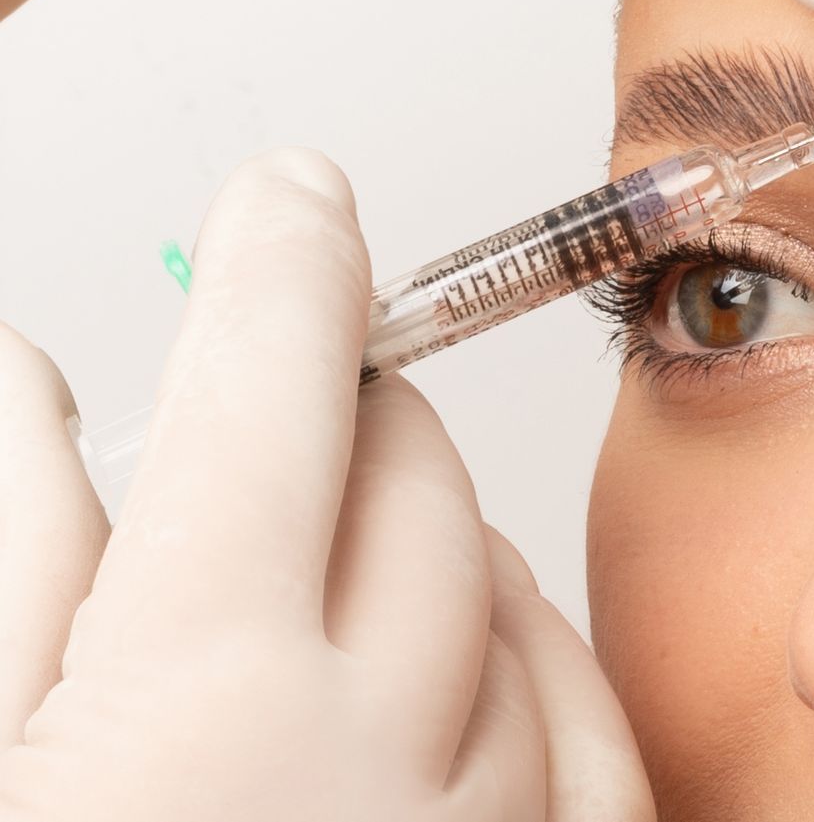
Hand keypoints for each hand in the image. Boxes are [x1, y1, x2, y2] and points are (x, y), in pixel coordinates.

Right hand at [0, 150, 649, 821]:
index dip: (280, 270)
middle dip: (341, 420)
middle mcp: (372, 767)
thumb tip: (35, 380)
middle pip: (411, 479)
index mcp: (200, 707)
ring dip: (430, 553)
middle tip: (264, 439)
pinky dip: (537, 660)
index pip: (273, 396)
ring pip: (512, 593)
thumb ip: (22, 554)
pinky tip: (467, 660)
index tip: (290, 201)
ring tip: (313, 603)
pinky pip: (602, 731)